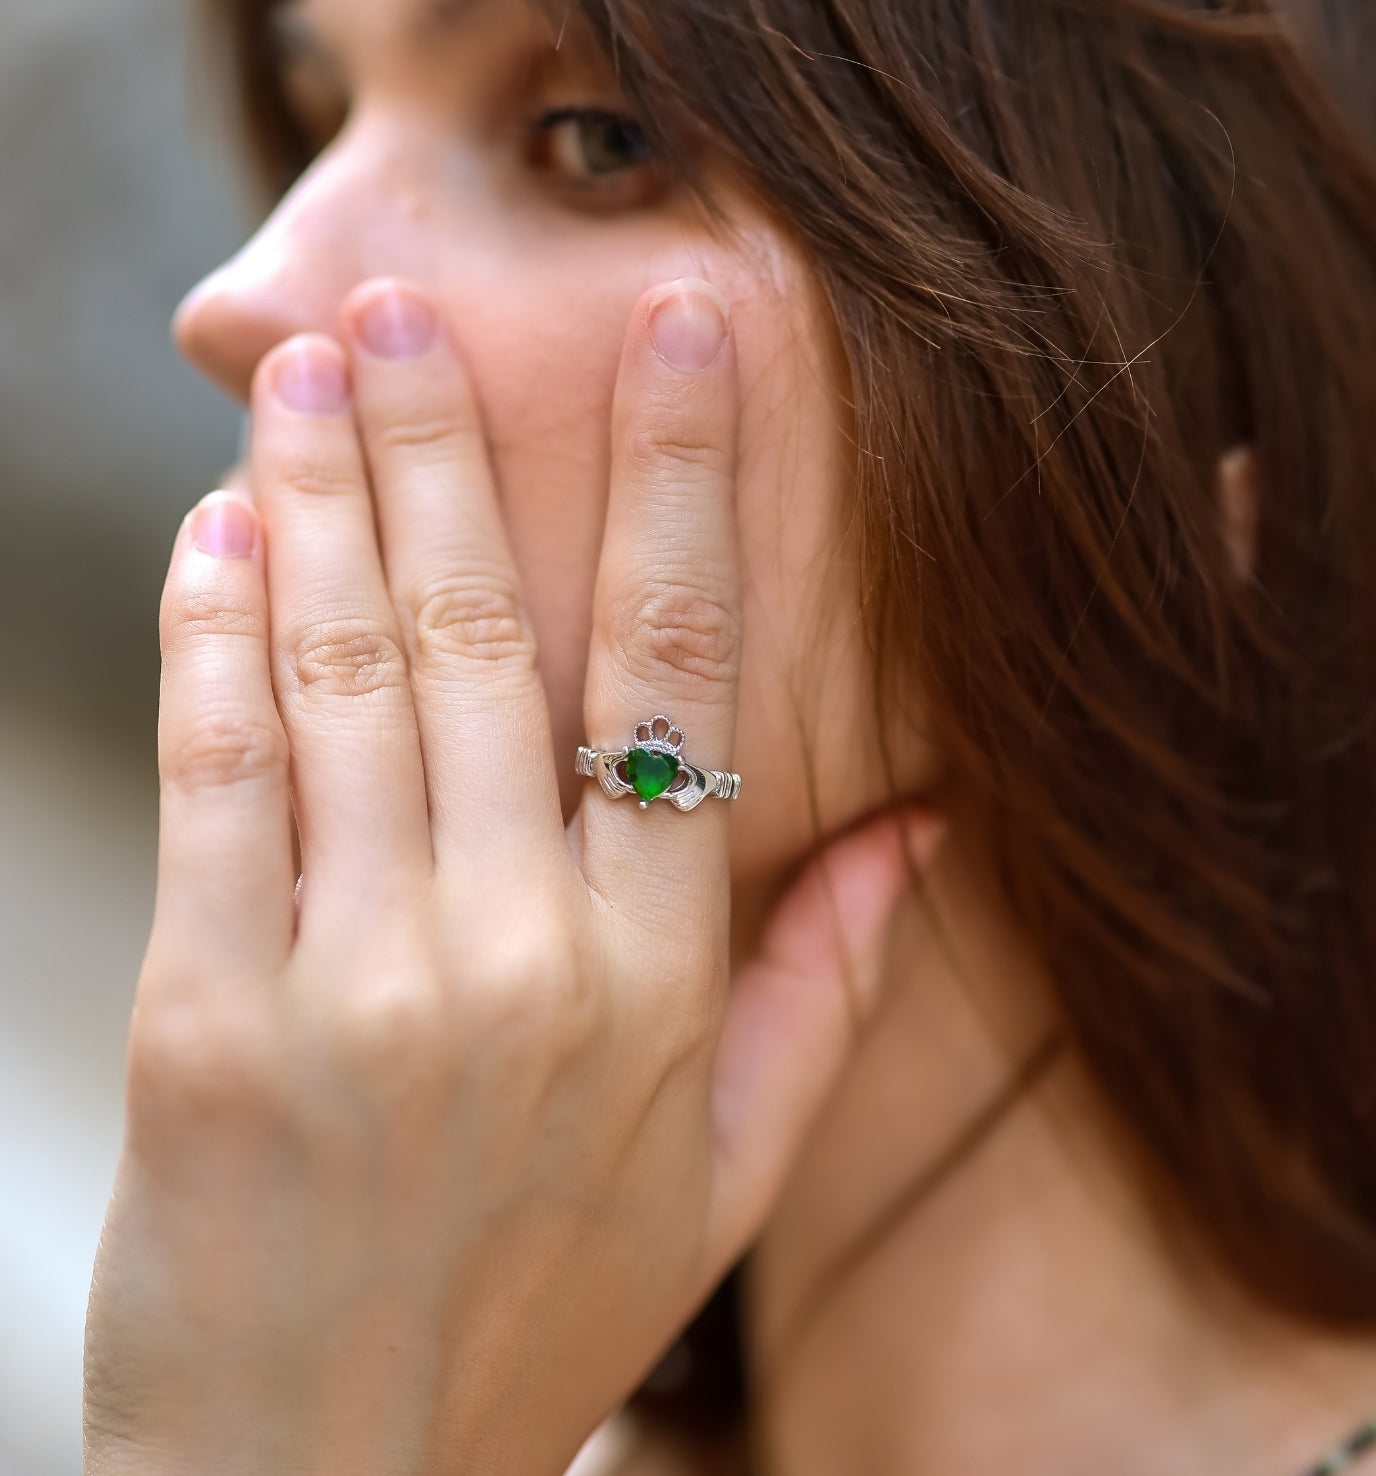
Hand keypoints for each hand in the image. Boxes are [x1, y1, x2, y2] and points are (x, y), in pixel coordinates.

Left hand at [83, 276, 945, 1474]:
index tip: (685, 340)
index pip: (681, 677)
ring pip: (345, 680)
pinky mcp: (205, 1018)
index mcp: (657, 980)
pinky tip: (216, 542)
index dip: (684, 489)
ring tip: (303, 374)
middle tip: (414, 305)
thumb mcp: (729, 1174)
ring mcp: (354, 982)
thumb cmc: (543, 1310)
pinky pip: (218, 783)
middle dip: (450, 446)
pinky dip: (212, 642)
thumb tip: (929, 828)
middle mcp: (516, 955)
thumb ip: (827, 986)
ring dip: (319, 505)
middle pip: (490, 639)